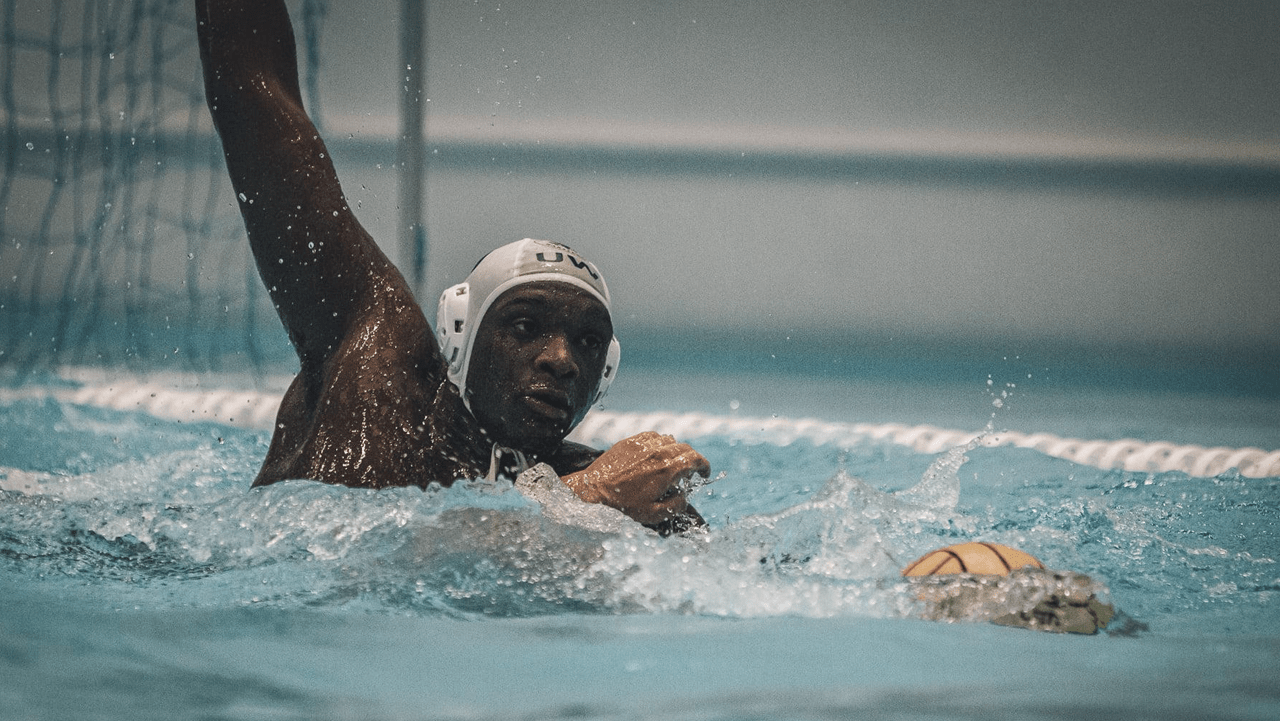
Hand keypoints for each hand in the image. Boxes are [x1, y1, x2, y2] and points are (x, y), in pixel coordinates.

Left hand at [563, 431, 709, 525]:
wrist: (594, 489)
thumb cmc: (622, 504)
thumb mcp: (652, 514)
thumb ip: (675, 506)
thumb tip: (685, 498)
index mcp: (666, 470)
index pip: (695, 459)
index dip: (704, 465)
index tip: (705, 473)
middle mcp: (657, 453)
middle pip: (685, 448)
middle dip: (692, 460)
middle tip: (688, 473)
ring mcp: (644, 444)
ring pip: (670, 440)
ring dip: (675, 451)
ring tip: (670, 463)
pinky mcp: (631, 441)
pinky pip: (654, 436)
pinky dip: (660, 443)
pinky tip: (655, 454)